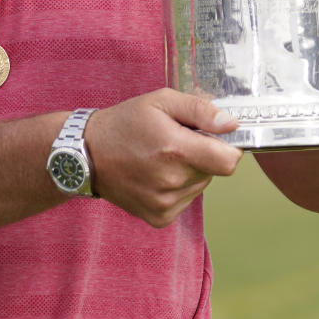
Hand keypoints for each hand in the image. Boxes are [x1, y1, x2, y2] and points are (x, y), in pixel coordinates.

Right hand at [86, 89, 241, 227]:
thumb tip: (231, 124)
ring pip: (199, 185)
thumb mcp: (160, 101)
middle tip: (175, 142)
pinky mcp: (159, 217)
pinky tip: (154, 175)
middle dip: (203, 156)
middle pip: (214, 171)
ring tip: (160, 158)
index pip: (229, 161)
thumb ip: (200, 110)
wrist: (86, 154)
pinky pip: (185, 201)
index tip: (212, 138)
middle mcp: (172, 181)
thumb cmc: (124, 123)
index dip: (227, 148)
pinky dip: (176, 188)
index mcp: (176, 149)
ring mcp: (165, 203)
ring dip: (188, 172)